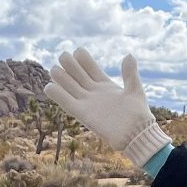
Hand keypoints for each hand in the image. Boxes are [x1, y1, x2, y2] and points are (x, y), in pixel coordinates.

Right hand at [43, 48, 171, 166]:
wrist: (136, 135)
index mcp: (106, 85)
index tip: (78, 51)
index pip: (90, 67)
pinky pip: (67, 103)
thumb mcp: (135, 90)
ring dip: (61, 77)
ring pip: (70, 86)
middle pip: (77, 74)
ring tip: (54, 69)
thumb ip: (129, 73)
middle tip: (63, 56)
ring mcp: (87, 102)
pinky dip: (57, 95)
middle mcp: (94, 92)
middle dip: (69, 64)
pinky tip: (49, 86)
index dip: (83, 59)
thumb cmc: (138, 114)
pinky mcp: (83, 114)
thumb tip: (129, 55)